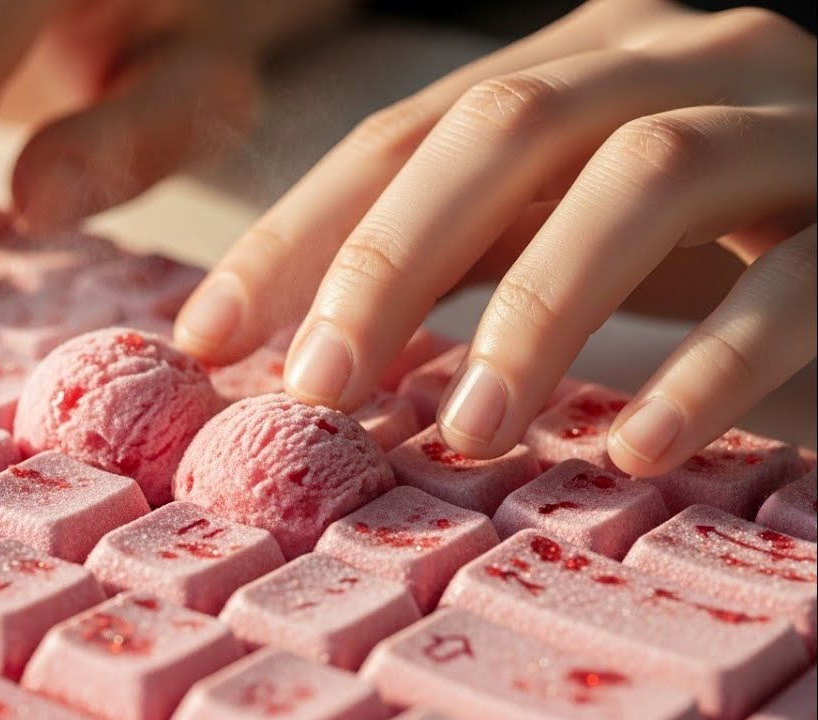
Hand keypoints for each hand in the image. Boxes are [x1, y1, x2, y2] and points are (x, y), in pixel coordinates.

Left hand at [174, 0, 815, 476]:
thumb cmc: (716, 233)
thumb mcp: (567, 219)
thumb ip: (461, 248)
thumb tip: (303, 341)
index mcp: (582, 58)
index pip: (408, 131)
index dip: (299, 232)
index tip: (209, 335)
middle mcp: (682, 58)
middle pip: (507, 131)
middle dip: (391, 260)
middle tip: (317, 386)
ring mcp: (788, 124)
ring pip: (648, 178)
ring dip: (539, 311)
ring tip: (470, 433)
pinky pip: (795, 281)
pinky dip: (710, 367)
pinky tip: (637, 449)